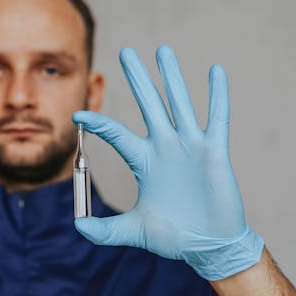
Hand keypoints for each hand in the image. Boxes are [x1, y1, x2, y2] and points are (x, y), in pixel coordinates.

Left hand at [73, 46, 262, 279]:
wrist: (209, 246)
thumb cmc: (175, 236)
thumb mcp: (134, 231)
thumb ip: (105, 230)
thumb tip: (78, 227)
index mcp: (144, 161)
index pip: (116, 133)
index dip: (98, 123)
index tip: (78, 114)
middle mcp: (165, 146)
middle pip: (148, 104)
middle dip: (137, 78)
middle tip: (125, 52)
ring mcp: (190, 146)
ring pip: (179, 103)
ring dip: (171, 77)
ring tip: (162, 50)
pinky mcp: (214, 151)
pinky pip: (216, 117)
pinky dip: (217, 95)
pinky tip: (215, 71)